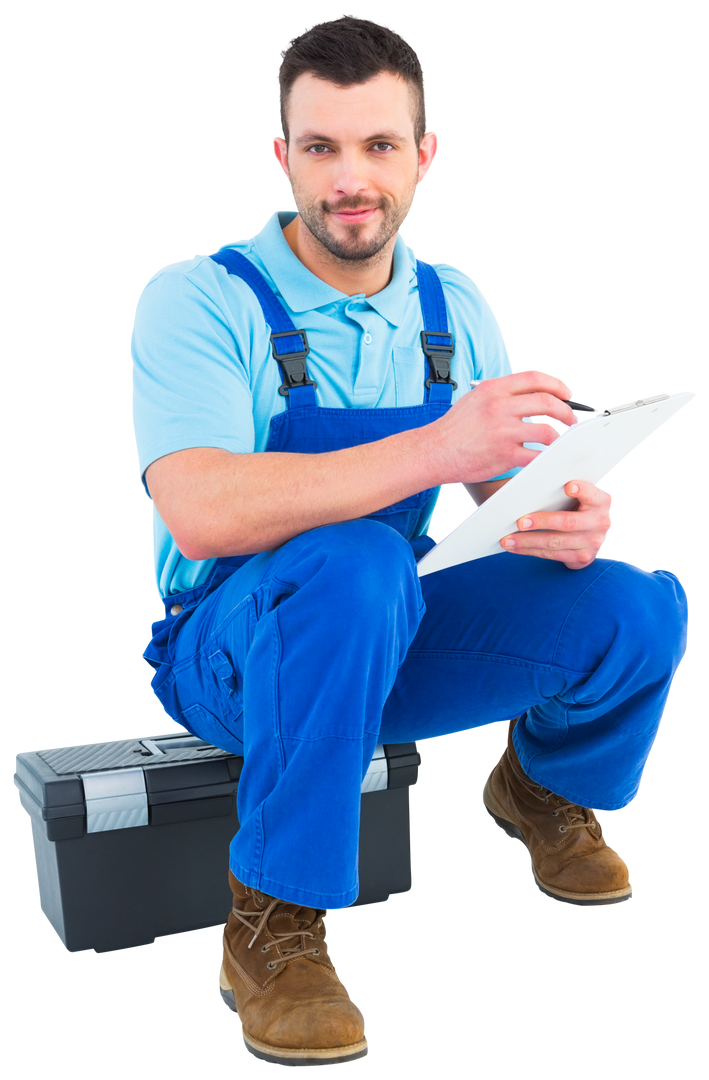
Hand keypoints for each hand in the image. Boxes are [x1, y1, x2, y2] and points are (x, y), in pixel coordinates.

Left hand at [499, 480, 613, 569]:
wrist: (594, 531)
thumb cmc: (579, 503)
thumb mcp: (581, 493)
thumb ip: (566, 486)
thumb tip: (533, 480)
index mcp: (603, 500)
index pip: (593, 494)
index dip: (582, 490)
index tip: (568, 486)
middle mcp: (602, 522)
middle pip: (568, 522)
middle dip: (541, 522)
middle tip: (519, 522)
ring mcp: (593, 543)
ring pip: (555, 542)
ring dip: (528, 541)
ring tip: (507, 539)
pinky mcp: (581, 558)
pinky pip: (552, 555)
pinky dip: (530, 550)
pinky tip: (514, 547)